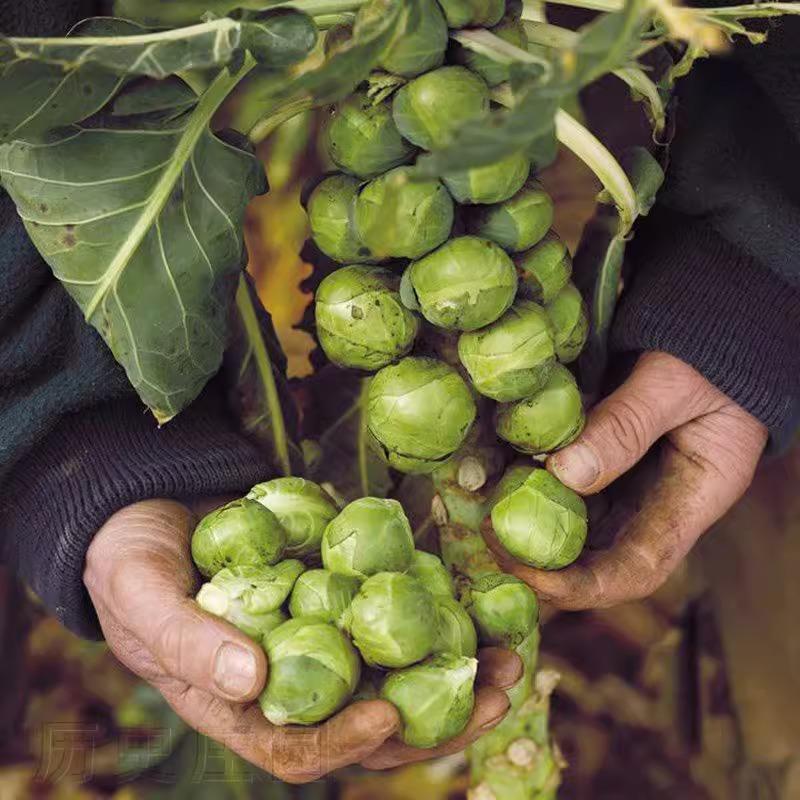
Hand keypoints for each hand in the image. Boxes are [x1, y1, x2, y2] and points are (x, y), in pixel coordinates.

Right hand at [85, 499, 519, 782]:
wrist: (158, 507)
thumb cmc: (133, 559)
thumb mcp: (140, 593)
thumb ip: (184, 640)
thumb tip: (249, 679)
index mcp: (239, 705)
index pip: (298, 749)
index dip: (344, 743)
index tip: (388, 718)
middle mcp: (292, 684)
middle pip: (369, 724)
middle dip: (434, 722)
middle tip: (493, 693)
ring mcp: (323, 642)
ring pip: (396, 677)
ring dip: (457, 674)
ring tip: (512, 658)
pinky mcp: (342, 598)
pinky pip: (396, 619)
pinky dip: (441, 619)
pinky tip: (482, 606)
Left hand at [485, 351, 767, 608]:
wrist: (712, 324)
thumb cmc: (709, 352)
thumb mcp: (673, 382)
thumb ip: (626, 425)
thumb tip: (564, 473)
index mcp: (695, 498)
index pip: (639, 568)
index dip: (583, 585)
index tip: (527, 573)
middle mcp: (660, 503)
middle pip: (600, 558)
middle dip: (544, 563)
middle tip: (492, 543)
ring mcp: (632, 482)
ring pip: (578, 524)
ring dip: (533, 525)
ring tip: (487, 514)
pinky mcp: (607, 457)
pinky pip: (567, 483)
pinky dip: (534, 485)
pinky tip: (499, 476)